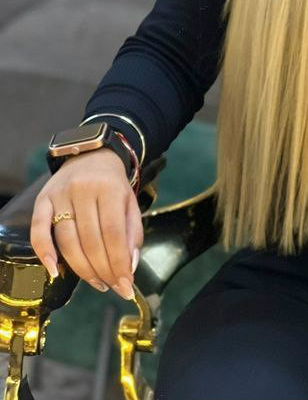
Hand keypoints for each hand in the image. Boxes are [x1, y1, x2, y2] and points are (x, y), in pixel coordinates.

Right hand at [30, 148, 142, 299]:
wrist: (90, 154)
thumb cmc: (112, 184)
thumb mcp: (130, 202)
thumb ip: (133, 233)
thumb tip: (129, 267)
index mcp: (110, 189)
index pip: (114, 233)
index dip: (119, 263)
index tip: (125, 286)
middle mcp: (84, 190)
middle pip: (91, 240)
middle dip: (103, 270)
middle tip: (112, 288)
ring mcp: (60, 195)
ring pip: (68, 240)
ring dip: (81, 269)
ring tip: (96, 283)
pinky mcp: (42, 200)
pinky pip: (39, 230)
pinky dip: (44, 252)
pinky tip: (55, 271)